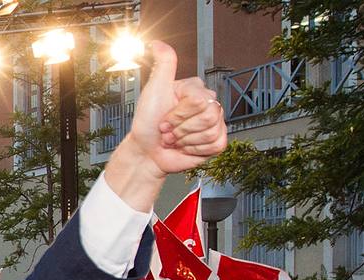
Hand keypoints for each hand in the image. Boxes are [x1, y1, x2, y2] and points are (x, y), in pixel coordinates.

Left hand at [123, 42, 226, 176]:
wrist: (147, 152)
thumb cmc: (148, 123)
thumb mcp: (153, 89)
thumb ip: (164, 65)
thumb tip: (158, 43)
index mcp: (195, 90)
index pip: (198, 100)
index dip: (178, 114)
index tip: (164, 117)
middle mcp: (207, 104)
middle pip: (208, 116)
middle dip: (181, 128)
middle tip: (169, 130)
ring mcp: (214, 123)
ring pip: (211, 131)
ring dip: (186, 140)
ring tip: (175, 138)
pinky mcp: (216, 141)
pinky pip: (216, 144)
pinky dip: (196, 150)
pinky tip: (186, 146)